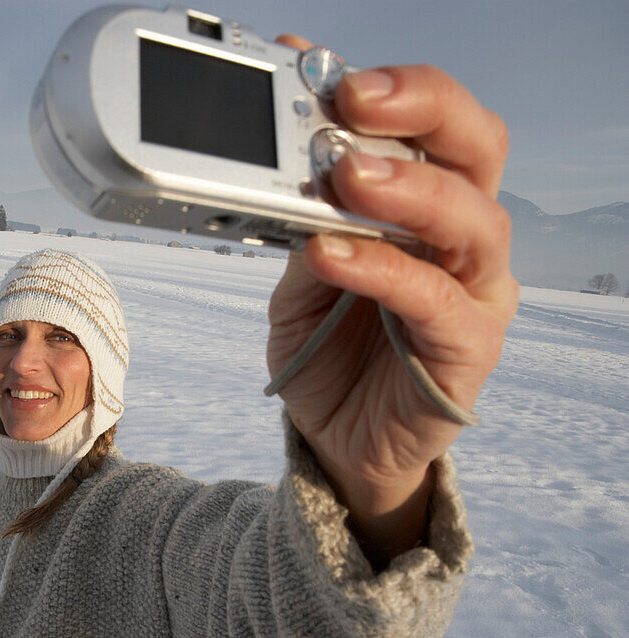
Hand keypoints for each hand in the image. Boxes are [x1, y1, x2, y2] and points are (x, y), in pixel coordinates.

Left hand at [266, 36, 517, 563]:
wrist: (338, 441)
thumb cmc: (329, 354)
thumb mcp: (297, 281)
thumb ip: (302, 230)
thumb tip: (290, 174)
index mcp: (422, 206)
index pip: (424, 126)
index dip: (382, 88)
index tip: (319, 68)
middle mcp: (458, 237)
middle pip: (474, 146)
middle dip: (420, 108)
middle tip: (355, 99)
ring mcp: (472, 290)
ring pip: (471, 216)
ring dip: (408, 187)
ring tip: (347, 174)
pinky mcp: (467, 346)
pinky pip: (435, 298)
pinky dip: (382, 269)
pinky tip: (332, 254)